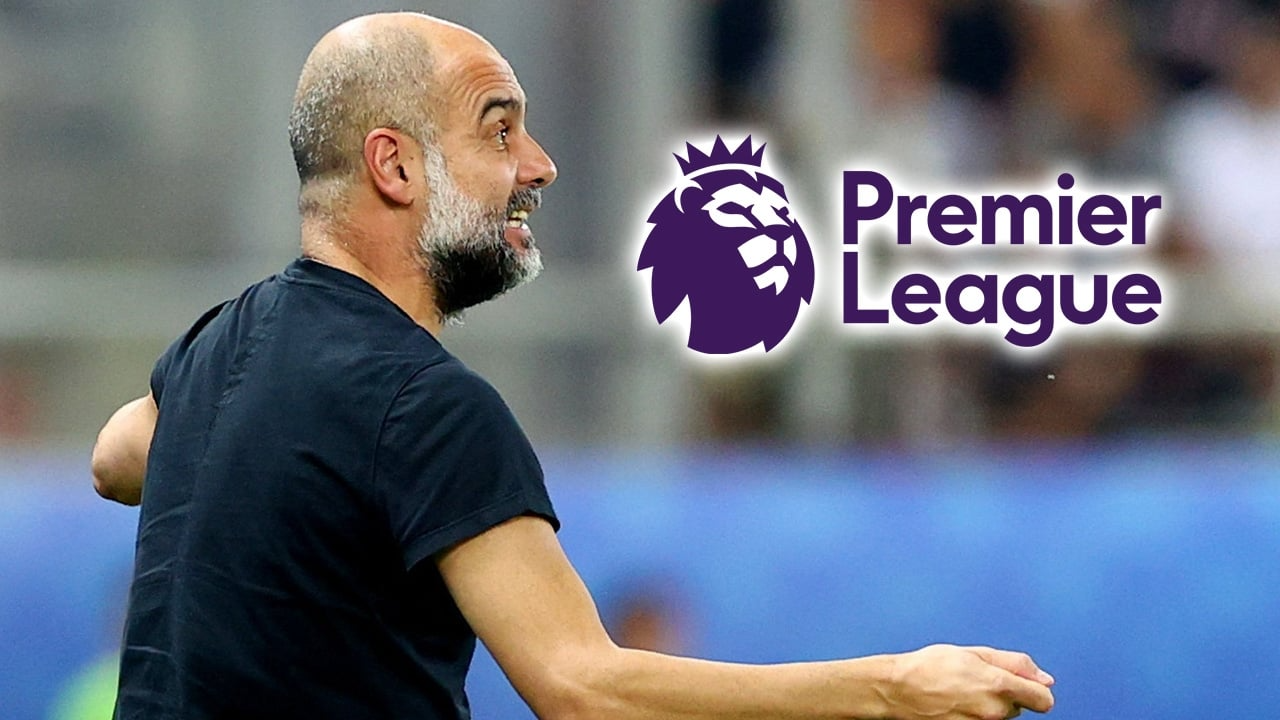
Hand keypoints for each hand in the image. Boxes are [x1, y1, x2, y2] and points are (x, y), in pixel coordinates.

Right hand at [882, 644, 1054, 719]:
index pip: (1044, 700)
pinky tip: (958, 705)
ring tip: (963, 692)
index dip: (1036, 691)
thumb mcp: (974, 653)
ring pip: (1001, 716)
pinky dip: (976, 715)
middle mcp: (994, 711)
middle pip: (1019, 706)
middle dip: (1005, 694)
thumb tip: (1044, 678)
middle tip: (977, 681)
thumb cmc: (929, 667)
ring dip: (990, 705)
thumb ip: (1015, 664)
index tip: (1026, 686)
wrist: (898, 690)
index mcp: (999, 685)